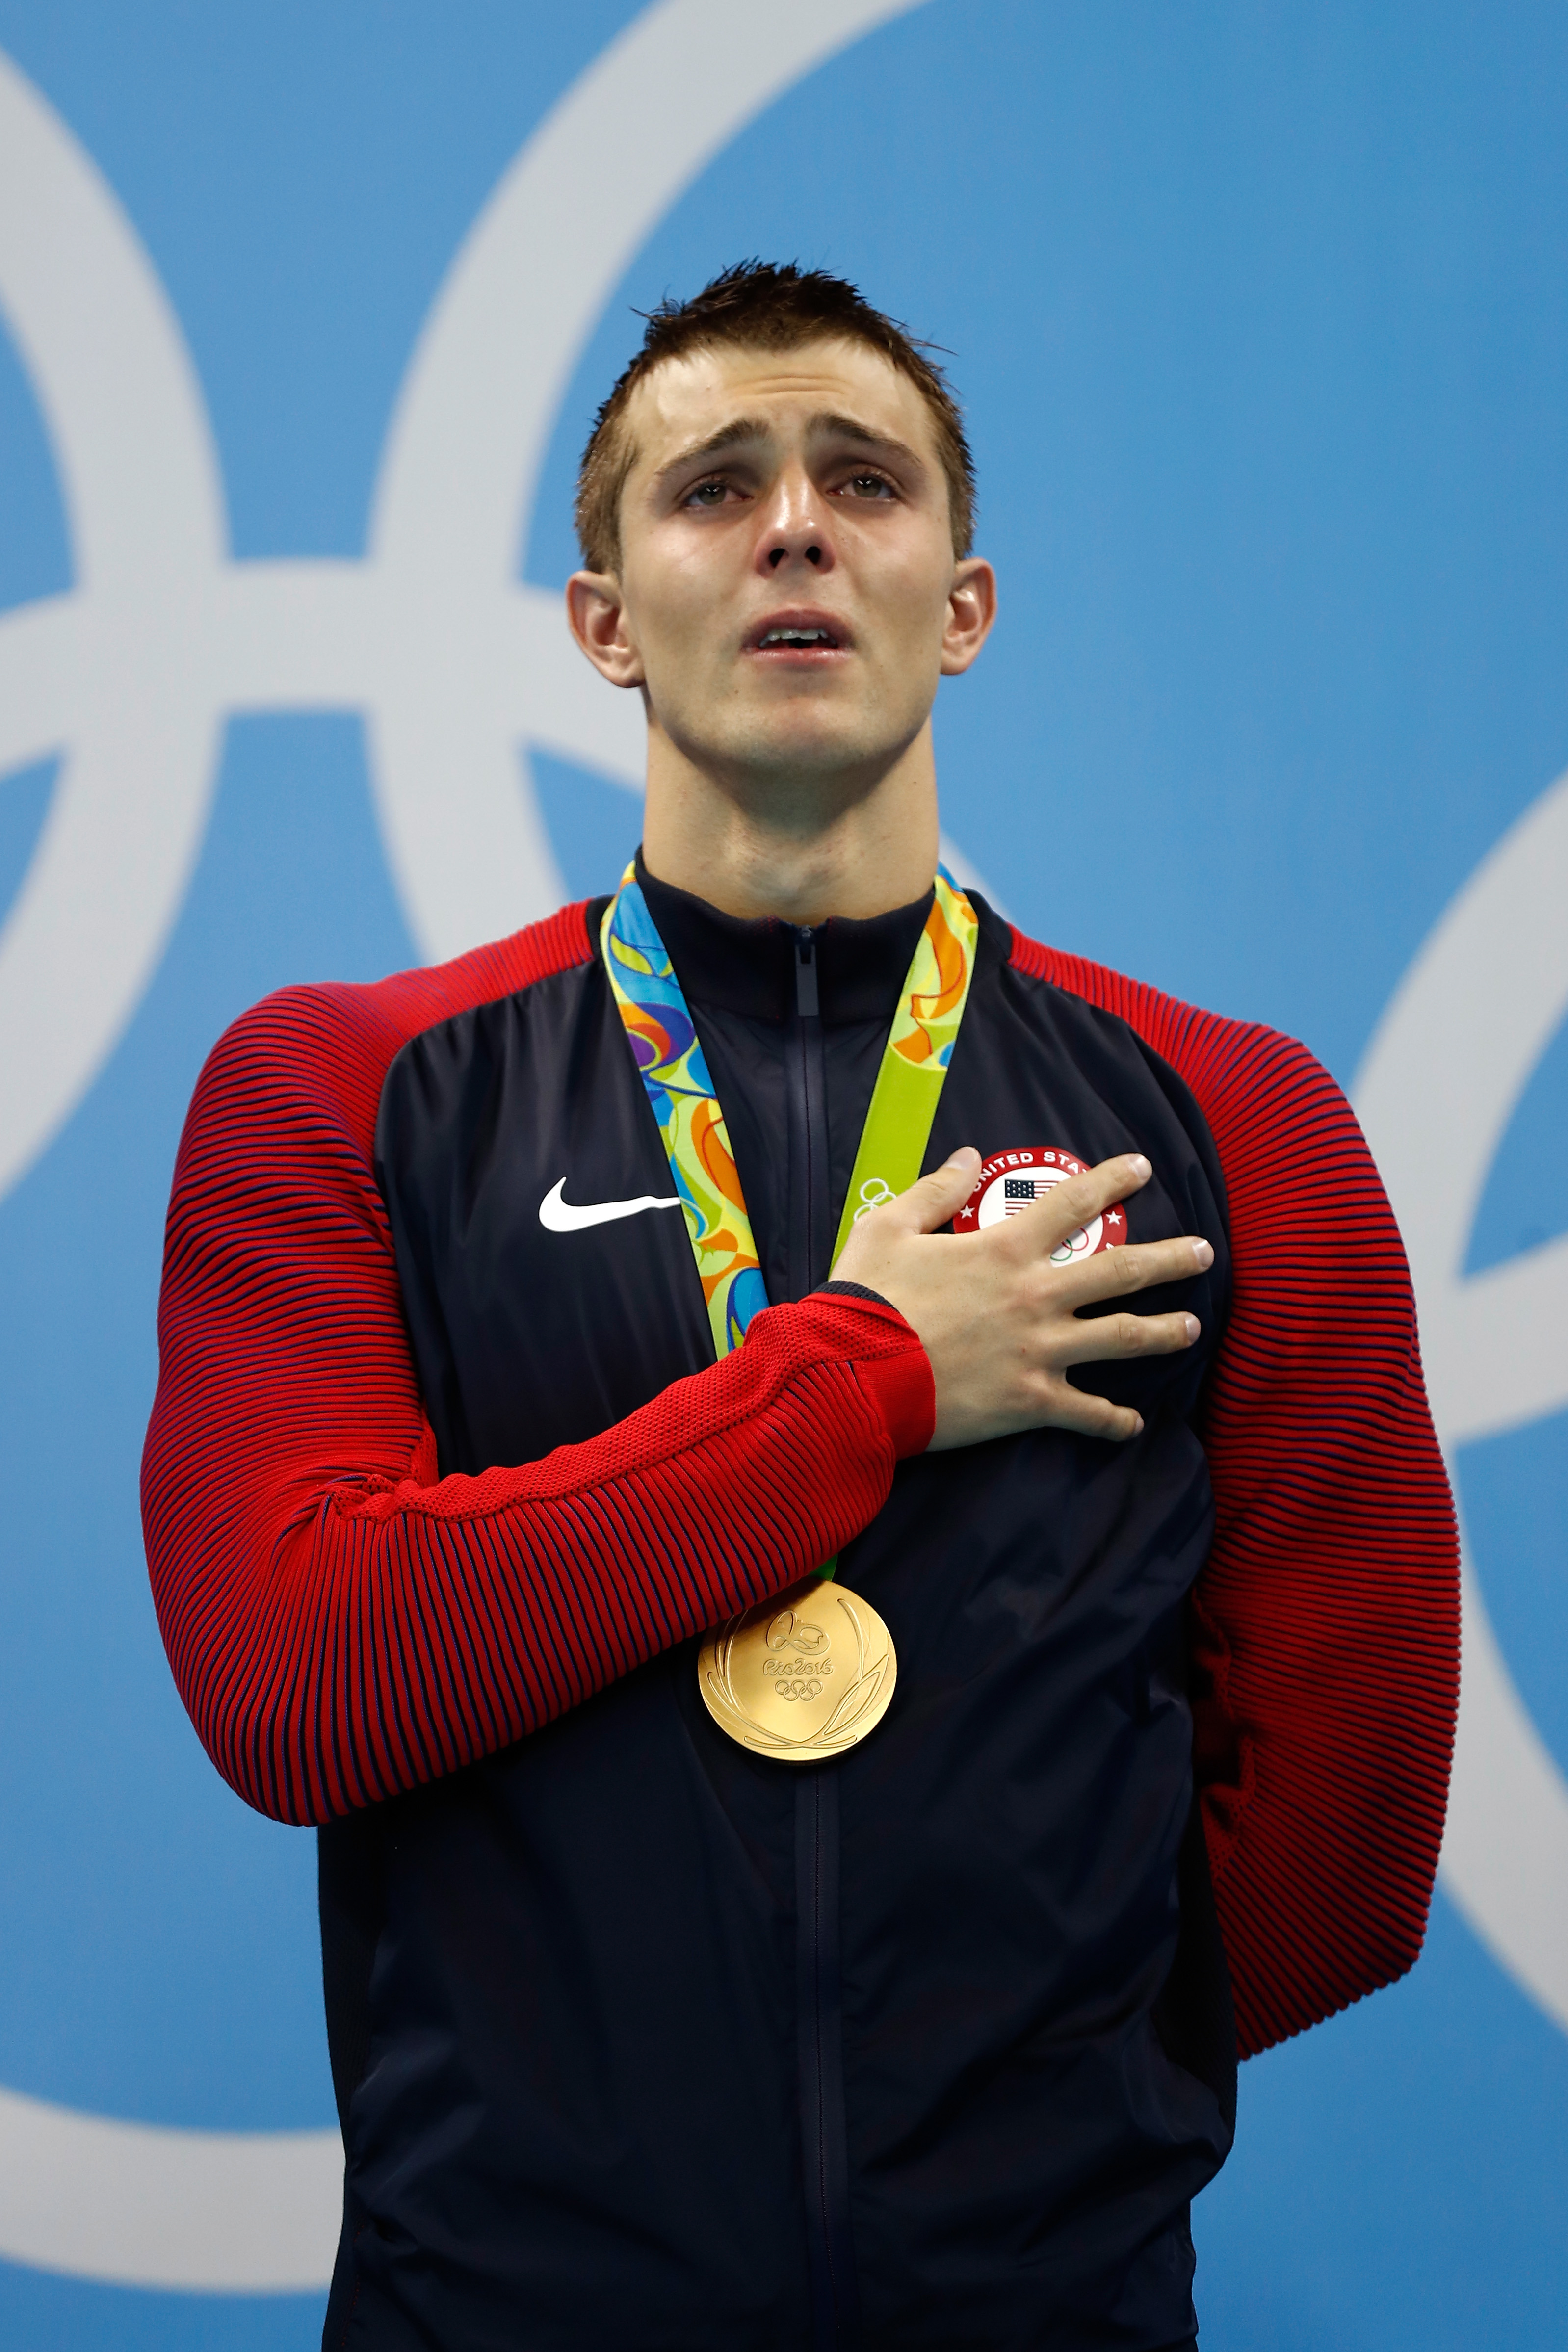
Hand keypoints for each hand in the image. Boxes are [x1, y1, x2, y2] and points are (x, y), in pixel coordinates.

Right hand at [833, 1148, 1212, 1448]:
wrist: (853, 1375)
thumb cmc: (867, 1299)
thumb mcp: (888, 1227)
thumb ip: (933, 1190)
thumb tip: (967, 1155)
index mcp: (1005, 1249)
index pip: (1073, 1203)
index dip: (1111, 1180)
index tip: (1143, 1168)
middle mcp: (1035, 1296)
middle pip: (1121, 1271)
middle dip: (1170, 1258)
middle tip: (1204, 1251)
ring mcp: (1039, 1351)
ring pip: (1122, 1339)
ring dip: (1163, 1332)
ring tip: (1192, 1328)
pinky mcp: (1031, 1401)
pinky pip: (1087, 1414)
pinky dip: (1114, 1421)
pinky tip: (1134, 1424)